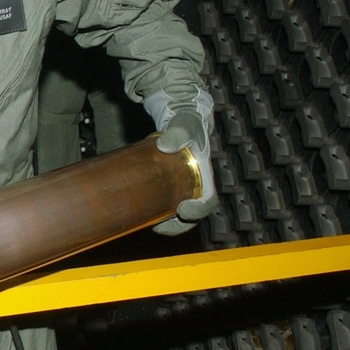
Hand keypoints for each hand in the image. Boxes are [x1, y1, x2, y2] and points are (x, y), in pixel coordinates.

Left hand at [145, 89, 217, 235]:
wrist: (178, 123)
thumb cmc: (186, 125)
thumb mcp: (185, 126)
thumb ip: (178, 133)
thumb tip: (165, 145)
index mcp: (206, 179)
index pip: (208, 203)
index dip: (198, 211)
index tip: (183, 210)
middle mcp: (195, 189)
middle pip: (190, 217)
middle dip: (176, 226)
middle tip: (158, 225)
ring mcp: (181, 191)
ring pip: (176, 216)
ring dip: (164, 224)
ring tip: (146, 223)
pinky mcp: (167, 189)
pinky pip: (164, 208)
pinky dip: (155, 215)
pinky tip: (140, 216)